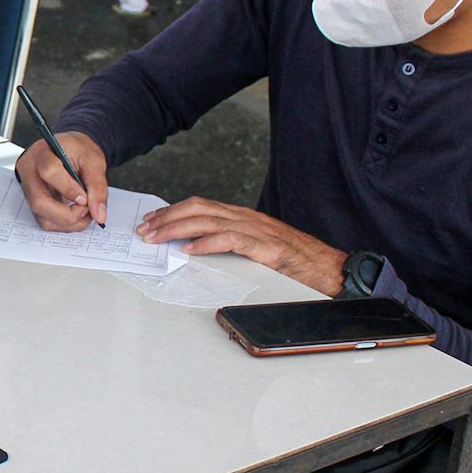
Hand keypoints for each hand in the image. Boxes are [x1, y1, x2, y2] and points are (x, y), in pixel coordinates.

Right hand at [16, 132, 107, 230]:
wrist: (68, 151)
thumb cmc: (78, 151)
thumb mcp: (93, 161)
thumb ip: (97, 187)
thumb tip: (99, 215)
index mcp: (43, 154)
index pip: (49, 172)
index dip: (69, 189)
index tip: (85, 198)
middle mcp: (29, 173)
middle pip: (39, 202)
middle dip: (68, 215)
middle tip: (87, 210)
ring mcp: (29, 190)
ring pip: (42, 217)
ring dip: (68, 223)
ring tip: (85, 212)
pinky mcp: (33, 202)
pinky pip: (46, 221)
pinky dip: (65, 224)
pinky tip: (77, 214)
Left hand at [138, 198, 345, 295]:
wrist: (325, 266)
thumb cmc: (291, 259)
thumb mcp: (253, 245)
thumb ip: (229, 241)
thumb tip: (196, 246)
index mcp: (240, 216)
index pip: (199, 206)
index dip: (172, 211)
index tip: (151, 220)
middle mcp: (244, 217)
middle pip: (197, 209)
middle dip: (167, 218)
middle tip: (145, 230)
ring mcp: (254, 229)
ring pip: (208, 221)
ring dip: (178, 229)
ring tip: (157, 238)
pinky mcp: (264, 245)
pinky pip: (230, 240)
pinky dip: (207, 243)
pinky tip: (190, 250)